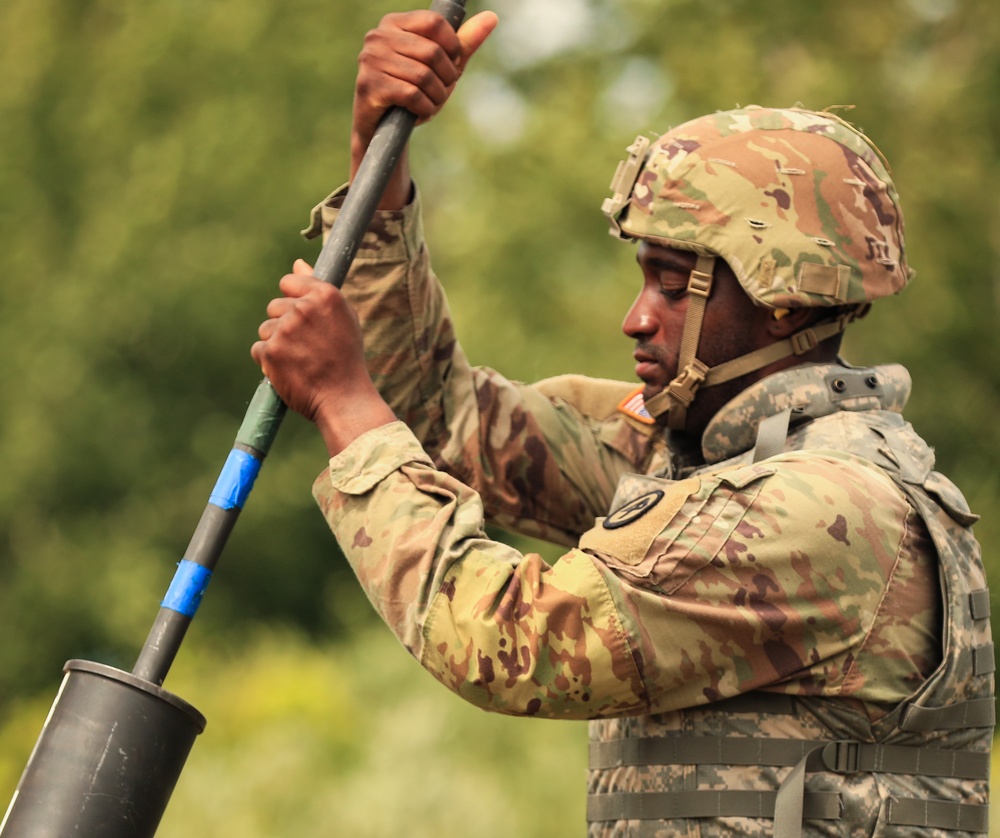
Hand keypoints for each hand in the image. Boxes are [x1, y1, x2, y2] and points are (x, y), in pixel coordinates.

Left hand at [251, 260, 395, 455]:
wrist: (344, 399)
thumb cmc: (347, 359)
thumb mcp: (343, 318)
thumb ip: (318, 289)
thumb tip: (297, 263)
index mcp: (325, 295)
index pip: (288, 282)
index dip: (294, 301)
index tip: (304, 320)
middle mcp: (304, 308)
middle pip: (275, 306)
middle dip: (285, 325)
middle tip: (307, 347)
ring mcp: (285, 329)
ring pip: (266, 329)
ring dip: (277, 344)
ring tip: (300, 361)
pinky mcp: (270, 351)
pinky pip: (259, 349)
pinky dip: (269, 362)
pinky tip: (290, 371)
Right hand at [351, 9, 497, 207]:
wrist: (381, 129)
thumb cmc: (412, 91)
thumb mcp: (442, 67)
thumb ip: (464, 43)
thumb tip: (491, 18)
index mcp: (394, 23)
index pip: (434, 23)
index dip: (453, 46)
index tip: (453, 64)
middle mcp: (378, 37)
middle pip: (432, 52)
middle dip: (447, 78)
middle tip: (442, 91)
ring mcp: (371, 61)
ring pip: (423, 76)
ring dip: (437, 96)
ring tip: (432, 103)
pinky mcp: (370, 86)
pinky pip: (412, 95)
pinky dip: (425, 109)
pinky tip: (421, 113)